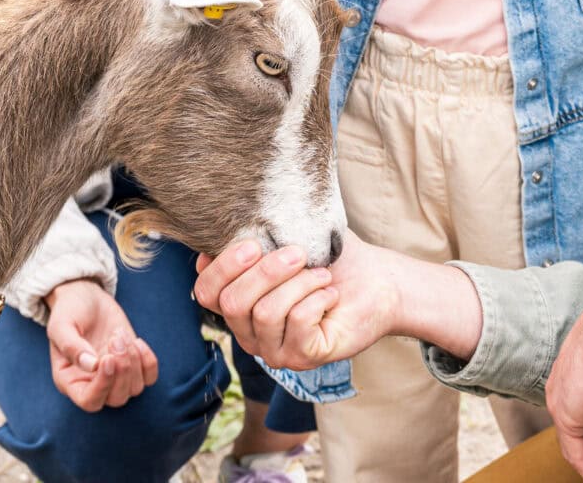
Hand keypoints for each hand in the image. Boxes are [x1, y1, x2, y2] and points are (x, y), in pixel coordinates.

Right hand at [44, 278, 158, 411]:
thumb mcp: (62, 325)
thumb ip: (72, 347)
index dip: (102, 385)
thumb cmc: (69, 312)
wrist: (86, 297)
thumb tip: (92, 366)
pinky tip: (137, 342)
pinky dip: (149, 362)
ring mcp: (114, 376)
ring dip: (134, 361)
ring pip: (134, 388)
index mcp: (69, 381)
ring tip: (119, 335)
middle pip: (116, 398)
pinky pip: (149, 378)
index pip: (89, 401)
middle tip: (115, 338)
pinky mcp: (132, 364)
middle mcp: (92, 384)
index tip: (107, 358)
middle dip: (123, 369)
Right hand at [193, 231, 400, 370]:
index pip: (206, 292)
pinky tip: (331, 295)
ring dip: (300, 284)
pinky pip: (297, 323)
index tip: (253, 243)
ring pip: (266, 312)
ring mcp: (274, 350)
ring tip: (322, 275)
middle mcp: (250, 332)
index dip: (222, 267)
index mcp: (240, 303)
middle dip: (266, 271)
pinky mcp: (303, 358)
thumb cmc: (333, 259)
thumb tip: (230, 225)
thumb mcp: (294, 237)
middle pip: (233, 303)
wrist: (377, 281)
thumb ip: (261, 233)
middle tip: (298, 253)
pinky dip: (318, 298)